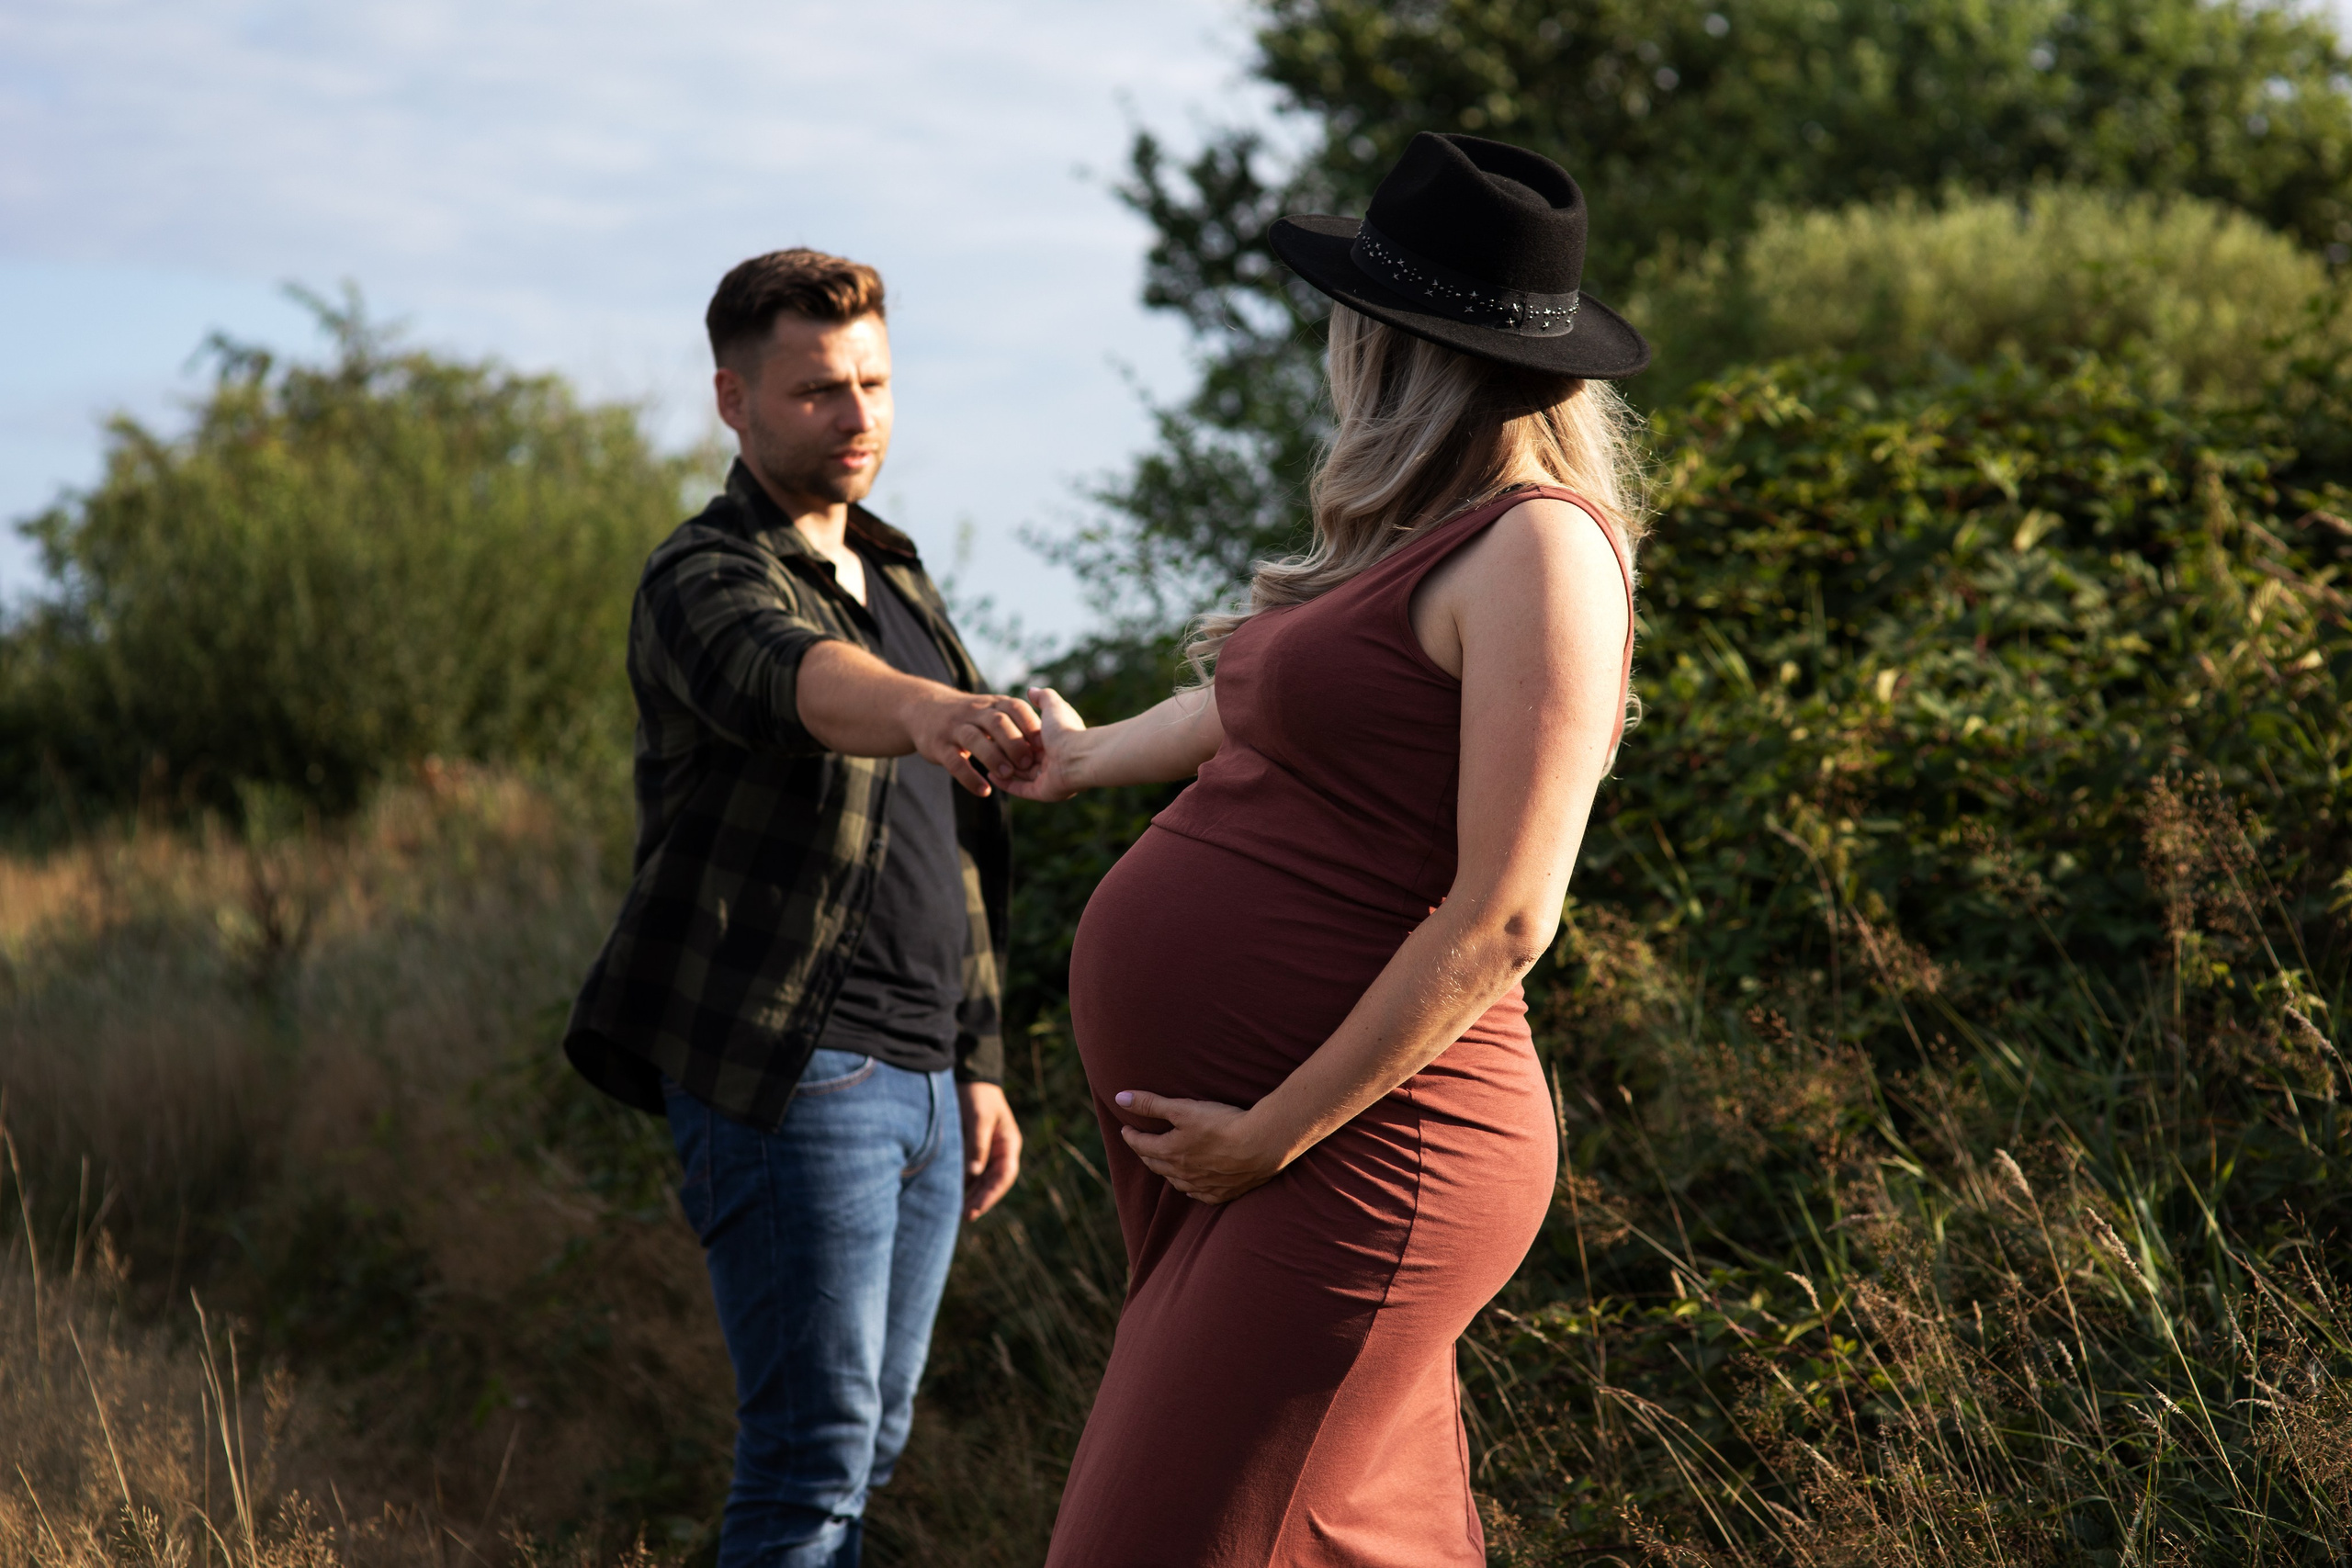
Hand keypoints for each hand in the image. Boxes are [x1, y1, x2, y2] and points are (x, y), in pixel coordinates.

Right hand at [904, 689, 1042, 796]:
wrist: (924, 710)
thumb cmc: (970, 716)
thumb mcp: (992, 707)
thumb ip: (1017, 717)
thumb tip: (1047, 732)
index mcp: (992, 704)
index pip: (1015, 707)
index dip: (1030, 724)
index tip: (1044, 743)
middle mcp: (974, 712)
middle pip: (997, 722)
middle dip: (1014, 742)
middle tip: (1028, 762)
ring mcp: (954, 728)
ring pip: (975, 739)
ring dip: (993, 758)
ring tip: (1008, 774)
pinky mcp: (938, 747)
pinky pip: (954, 762)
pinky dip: (970, 778)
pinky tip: (984, 791)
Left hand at [958, 1080, 1022, 1219]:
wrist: (969, 1077)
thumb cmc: (977, 1095)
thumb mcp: (978, 1118)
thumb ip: (977, 1145)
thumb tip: (972, 1174)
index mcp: (1008, 1144)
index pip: (1004, 1176)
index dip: (991, 1195)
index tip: (976, 1209)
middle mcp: (999, 1152)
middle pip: (992, 1183)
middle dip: (979, 1200)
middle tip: (964, 1216)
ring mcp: (985, 1153)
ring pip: (979, 1181)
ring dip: (970, 1195)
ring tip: (955, 1212)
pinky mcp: (971, 1151)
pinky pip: (968, 1173)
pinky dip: (961, 1184)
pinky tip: (949, 1194)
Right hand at [994, 687, 1088, 801]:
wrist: (1077, 756)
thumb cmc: (1065, 730)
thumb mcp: (1054, 707)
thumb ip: (1043, 698)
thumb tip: (1032, 690)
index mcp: (1054, 742)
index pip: (1030, 740)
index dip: (1013, 735)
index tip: (996, 729)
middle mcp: (1051, 761)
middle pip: (1023, 758)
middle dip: (1006, 753)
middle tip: (987, 746)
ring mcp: (1047, 778)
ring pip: (1020, 774)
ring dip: (1003, 768)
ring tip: (985, 761)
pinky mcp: (1041, 791)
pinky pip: (1020, 789)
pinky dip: (1005, 784)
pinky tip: (990, 776)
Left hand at [1114, 1090, 1289, 1204]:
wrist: (1260, 1144)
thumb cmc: (1221, 1124)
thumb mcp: (1182, 1108)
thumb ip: (1151, 1104)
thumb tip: (1120, 1098)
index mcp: (1170, 1152)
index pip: (1142, 1145)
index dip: (1132, 1136)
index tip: (1126, 1129)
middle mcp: (1183, 1173)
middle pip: (1157, 1165)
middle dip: (1146, 1153)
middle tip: (1142, 1145)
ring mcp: (1203, 1185)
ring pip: (1176, 1181)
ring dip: (1166, 1172)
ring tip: (1164, 1163)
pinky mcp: (1223, 1193)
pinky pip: (1200, 1194)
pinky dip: (1191, 1188)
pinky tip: (1192, 1186)